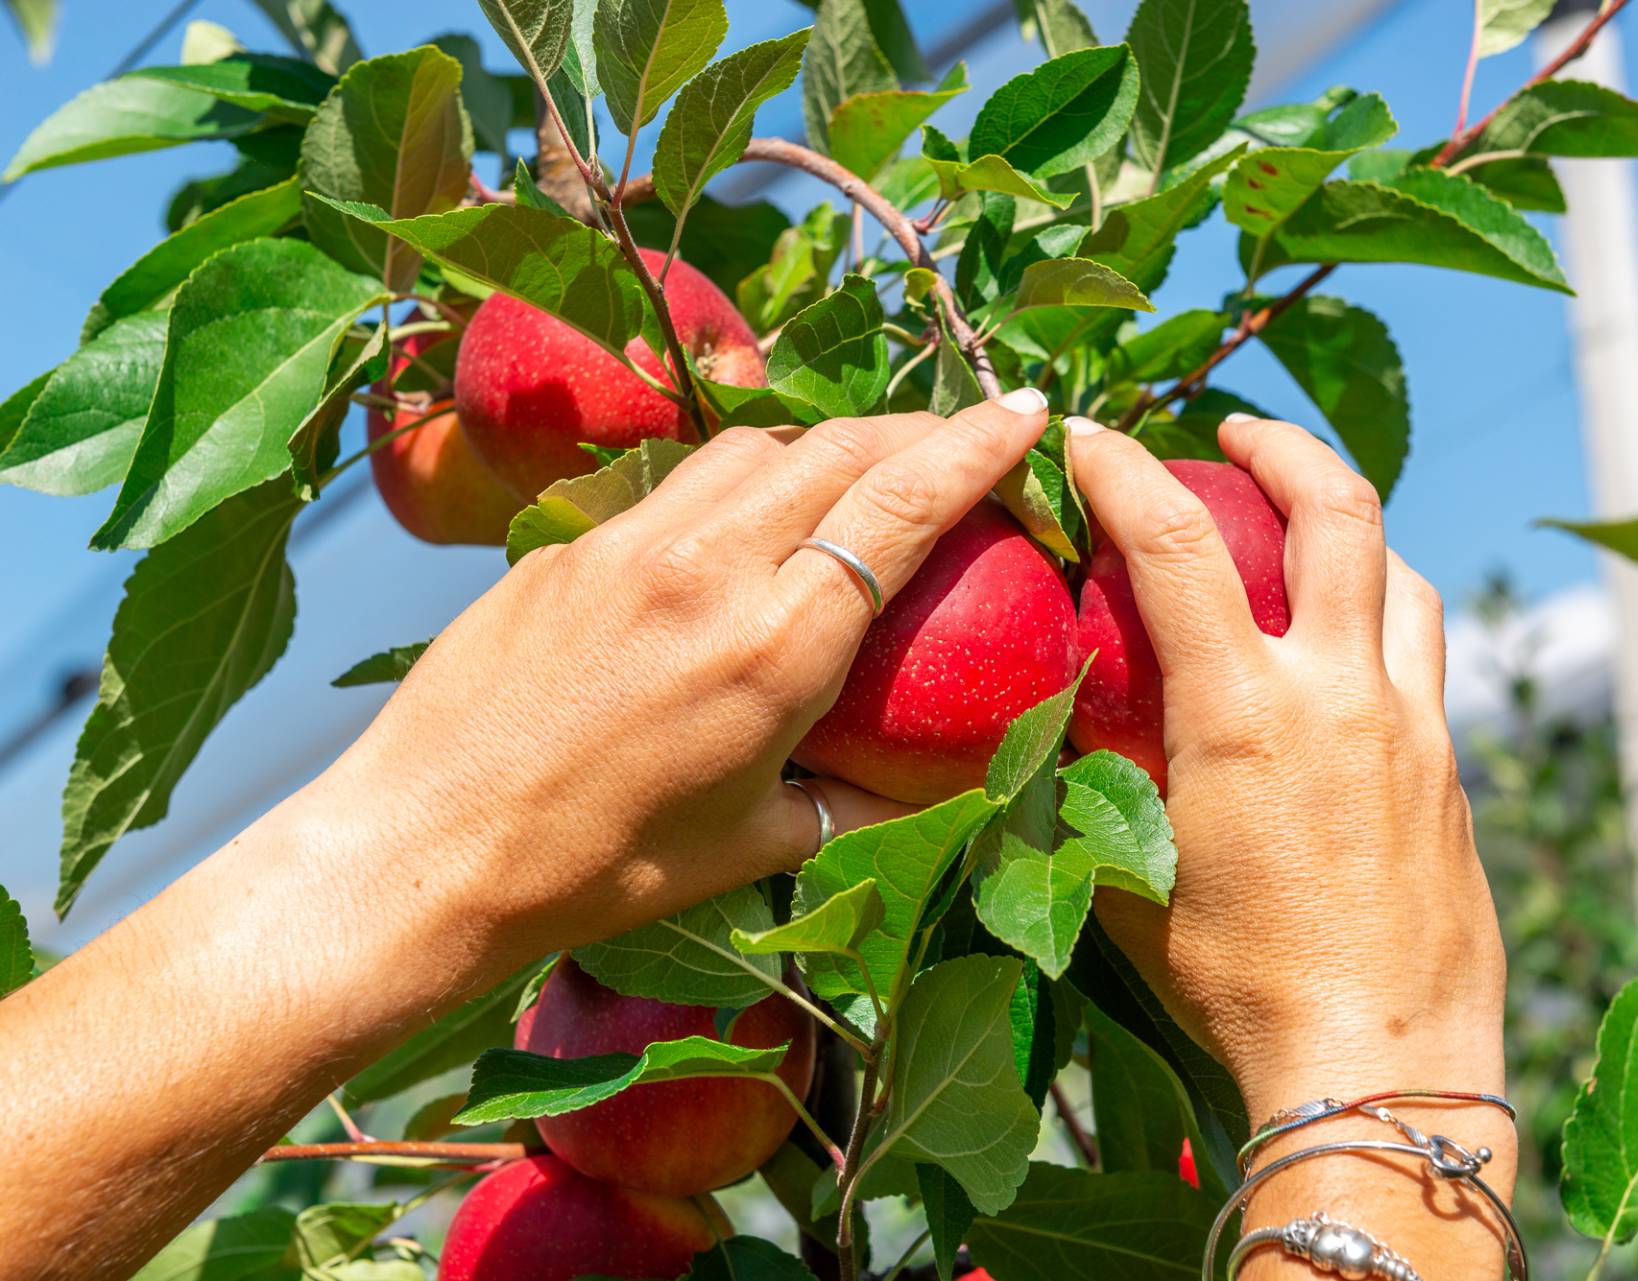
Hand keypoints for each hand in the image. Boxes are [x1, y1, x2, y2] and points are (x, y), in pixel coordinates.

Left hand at [316, 391, 1049, 957]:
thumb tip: (937, 790)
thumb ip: (857, 804)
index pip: (901, 504)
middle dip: (920, 427)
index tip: (1031, 411)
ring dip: (828, 442)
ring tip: (862, 471)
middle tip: (967, 436)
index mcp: (775, 648)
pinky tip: (745, 518)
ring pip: (756, 444)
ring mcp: (630, 544)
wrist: (424, 848)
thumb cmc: (598, 868)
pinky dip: (741, 477)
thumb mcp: (753, 848)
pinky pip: (680, 482)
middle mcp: (708, 568)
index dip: (979, 447)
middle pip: (840, 447)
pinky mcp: (569, 545)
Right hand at [1067, 414, 1509, 1276]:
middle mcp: (1342, 694)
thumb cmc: (1241, 989)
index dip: (1119, 468)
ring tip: (1309, 530)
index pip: (1173, 544)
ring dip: (1354, 529)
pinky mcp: (1452, 772)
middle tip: (1238, 432)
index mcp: (1245, 715)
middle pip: (1339, 509)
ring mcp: (1414, 728)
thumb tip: (1056, 731)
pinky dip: (1384, 623)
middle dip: (1283, 446)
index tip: (1084, 434)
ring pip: (1406, 576)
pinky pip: (1424, 661)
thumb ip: (1102, 786)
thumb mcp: (1140, 879)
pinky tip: (1348, 662)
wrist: (1384, 1065)